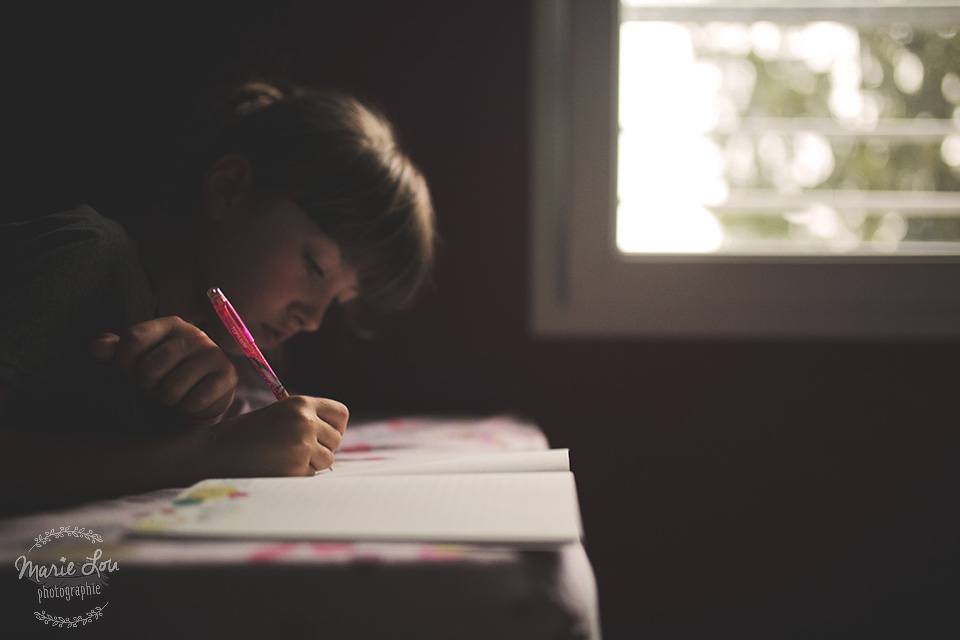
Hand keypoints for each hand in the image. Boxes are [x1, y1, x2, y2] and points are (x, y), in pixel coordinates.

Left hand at [91, 316, 238, 421]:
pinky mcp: (228, 376)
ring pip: (171, 388)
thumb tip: (97, 349)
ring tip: (173, 392)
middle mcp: (193, 334)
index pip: (132, 340)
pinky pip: (194, 401)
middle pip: (149, 367)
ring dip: (167, 399)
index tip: (130, 370)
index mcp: (169, 323)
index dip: (123, 363)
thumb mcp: (136, 359)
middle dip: (146, 385)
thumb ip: (114, 350)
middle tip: (155, 385)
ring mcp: (213, 354)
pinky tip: (190, 398)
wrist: (202, 393)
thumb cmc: (163, 373)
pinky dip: (187, 407)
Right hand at [197, 395, 348, 475]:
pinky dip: (298, 475)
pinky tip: (276, 468)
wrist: (215, 451)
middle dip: (321, 447)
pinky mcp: (296, 469)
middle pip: (336, 440)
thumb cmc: (246, 433)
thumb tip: (336, 435)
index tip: (325, 434)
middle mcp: (305, 421)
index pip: (341, 414)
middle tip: (296, 450)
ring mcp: (302, 446)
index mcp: (301, 403)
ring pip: (327, 460)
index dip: (335, 426)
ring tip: (283, 457)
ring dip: (310, 463)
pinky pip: (311, 475)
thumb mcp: (279, 414)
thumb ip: (306, 418)